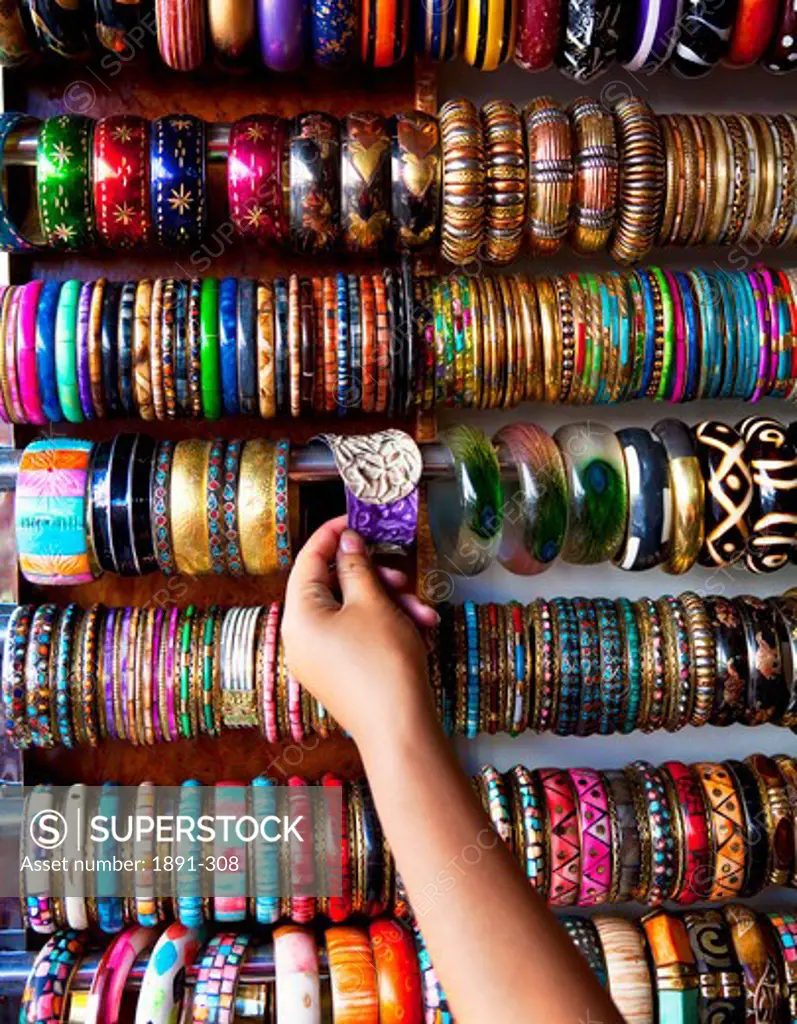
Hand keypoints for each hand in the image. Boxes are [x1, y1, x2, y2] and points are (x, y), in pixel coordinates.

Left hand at [282, 516, 439, 747]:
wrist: (400, 731)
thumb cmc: (383, 663)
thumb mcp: (373, 603)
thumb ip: (356, 566)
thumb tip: (347, 541)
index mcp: (298, 615)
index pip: (308, 560)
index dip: (332, 534)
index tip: (357, 518)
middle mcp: (301, 637)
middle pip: (334, 587)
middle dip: (374, 577)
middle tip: (401, 574)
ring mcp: (320, 658)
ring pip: (354, 611)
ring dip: (390, 603)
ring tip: (422, 612)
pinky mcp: (341, 673)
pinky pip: (360, 635)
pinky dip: (387, 626)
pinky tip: (420, 630)